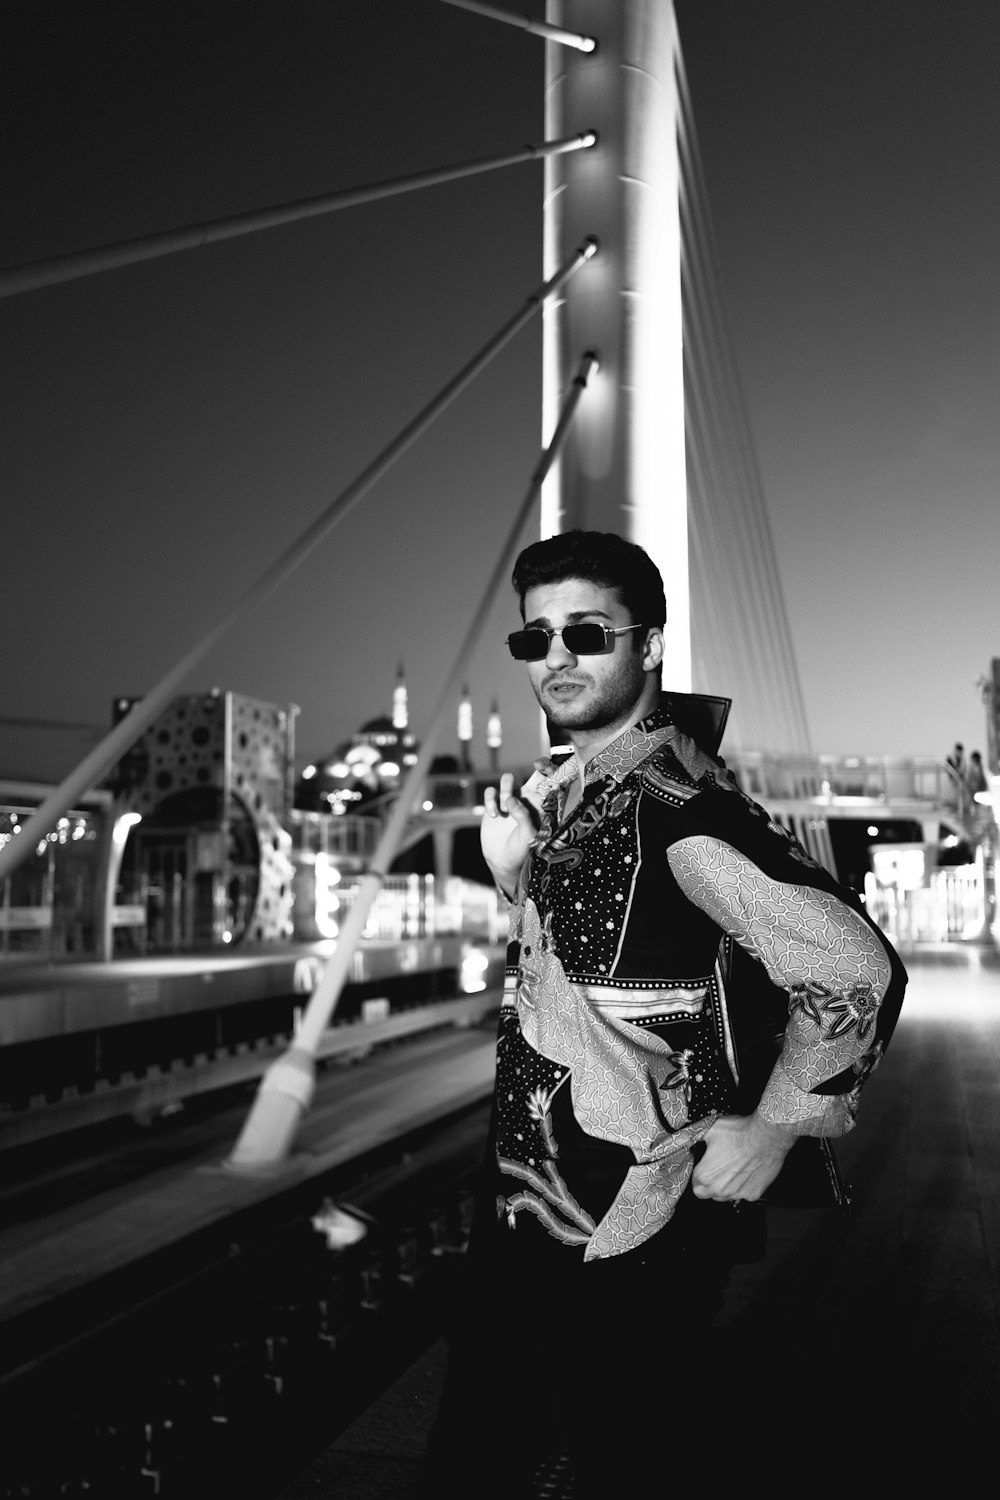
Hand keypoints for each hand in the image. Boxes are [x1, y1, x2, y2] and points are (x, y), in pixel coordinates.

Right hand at [481, 769, 545, 896]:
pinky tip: (493, 816)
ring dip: (505, 790)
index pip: (551, 783)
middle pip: (534, 774)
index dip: (550, 769)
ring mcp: (510, 800)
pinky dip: (490, 801)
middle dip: (528, 770)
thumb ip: (522, 816)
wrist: (502, 861)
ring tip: (504, 809)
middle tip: (532, 771)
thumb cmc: (521, 850)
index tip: (541, 765)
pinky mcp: (494, 804)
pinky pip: (490, 791)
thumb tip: (510, 799)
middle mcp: (528, 799)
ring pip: (509, 779)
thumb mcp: (527, 835)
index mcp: (542, 805)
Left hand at [691, 1112, 796, 1202]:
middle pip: (706, 1194)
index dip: (698, 1174)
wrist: (767, 1136)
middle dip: (707, 1185)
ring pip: (724, 1197)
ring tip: (731, 1168)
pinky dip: (743, 1187)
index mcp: (706, 1176)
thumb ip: (694, 1136)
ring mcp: (738, 1194)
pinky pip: (743, 1195)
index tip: (703, 1167)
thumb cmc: (740, 1133)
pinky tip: (745, 1171)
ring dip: (724, 1187)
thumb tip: (685, 1136)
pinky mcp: (753, 1194)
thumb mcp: (710, 1129)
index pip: (694, 1184)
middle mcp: (720, 1189)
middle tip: (714, 1170)